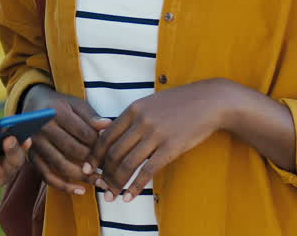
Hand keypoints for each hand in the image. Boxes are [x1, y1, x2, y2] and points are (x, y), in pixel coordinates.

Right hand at [22, 85, 110, 195]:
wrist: (33, 105)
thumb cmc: (60, 105)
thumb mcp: (76, 104)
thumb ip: (91, 116)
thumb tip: (108, 125)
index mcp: (56, 112)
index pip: (83, 133)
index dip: (100, 144)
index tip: (114, 152)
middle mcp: (43, 128)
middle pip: (72, 150)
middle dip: (94, 162)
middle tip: (111, 171)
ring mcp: (35, 145)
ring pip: (61, 165)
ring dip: (83, 177)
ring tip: (100, 182)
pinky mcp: (32, 157)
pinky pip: (47, 176)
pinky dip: (64, 186)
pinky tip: (81, 190)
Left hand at [87, 80, 229, 201]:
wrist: (209, 101)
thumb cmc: (178, 103)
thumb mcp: (150, 103)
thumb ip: (131, 117)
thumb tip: (108, 133)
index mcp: (132, 109)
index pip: (105, 136)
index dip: (94, 155)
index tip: (88, 168)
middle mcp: (141, 121)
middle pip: (113, 152)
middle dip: (104, 173)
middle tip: (100, 186)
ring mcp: (156, 134)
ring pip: (127, 163)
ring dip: (116, 183)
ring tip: (112, 195)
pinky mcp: (171, 147)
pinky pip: (148, 170)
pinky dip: (135, 186)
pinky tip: (130, 195)